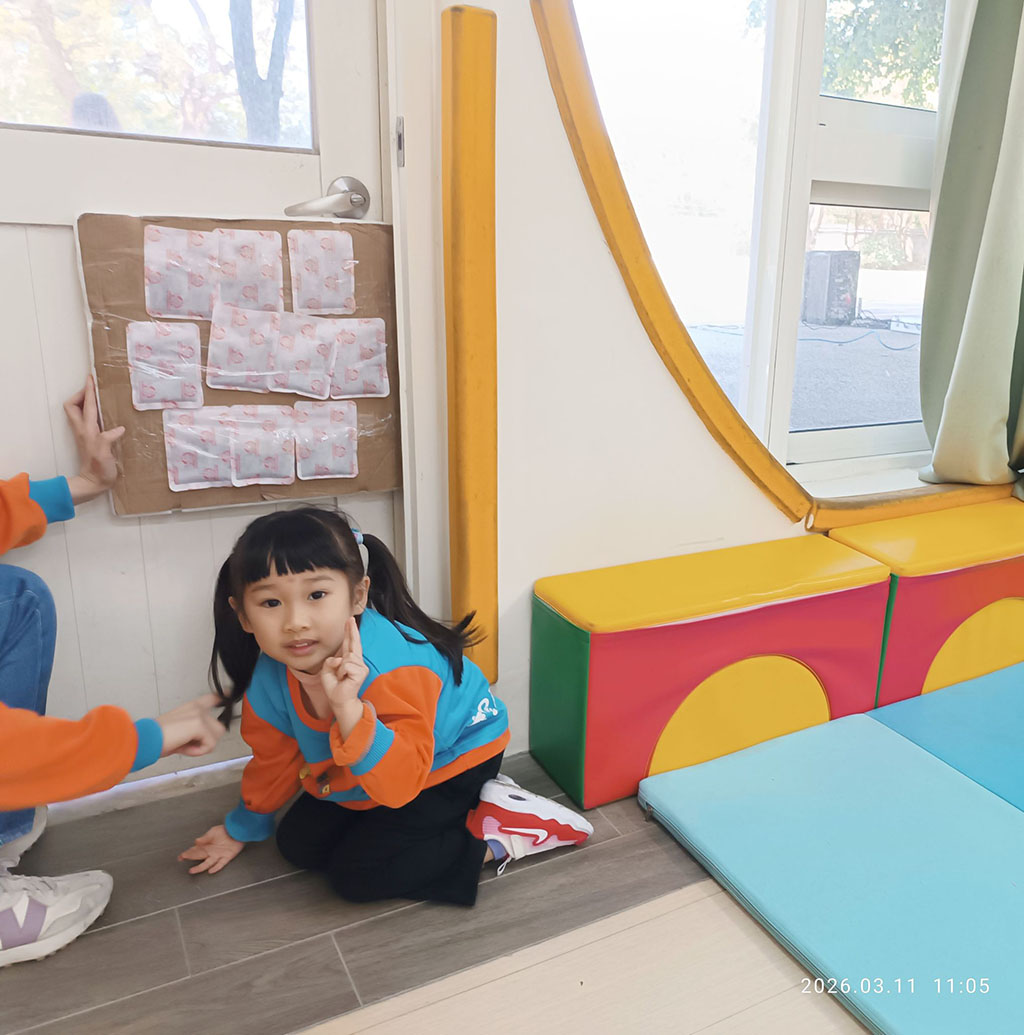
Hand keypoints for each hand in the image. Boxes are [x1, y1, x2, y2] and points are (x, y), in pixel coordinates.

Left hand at [63, 375, 125, 503]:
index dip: (88, 390)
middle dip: (81, 394)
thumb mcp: (105, 454)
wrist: (93, 483)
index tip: (91, 378)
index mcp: (88, 430)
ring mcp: (85, 434)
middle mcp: (83, 429)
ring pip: (78, 412)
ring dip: (85, 402)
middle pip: (73, 405)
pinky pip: (87, 420)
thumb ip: (109, 438)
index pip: (86, 405)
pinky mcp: (89, 439)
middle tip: (93, 388)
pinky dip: (92, 412)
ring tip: (98, 397)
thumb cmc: (100, 470)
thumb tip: (119, 428)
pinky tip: (104, 415)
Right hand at [156, 694, 225, 757]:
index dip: (223, 697)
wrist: (146, 739)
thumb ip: (194, 730)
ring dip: (202, 746)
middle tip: (188, 743)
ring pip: (216, 737)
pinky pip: (209, 745)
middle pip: (220, 728)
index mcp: (192, 707)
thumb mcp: (178, 730)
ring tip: (185, 745)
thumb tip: (204, 740)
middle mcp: (197, 708)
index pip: (213, 698)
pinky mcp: (199, 725)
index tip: (229, 694)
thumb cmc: (156, 738)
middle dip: (207, 741)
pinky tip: (184, 747)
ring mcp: (199, 715)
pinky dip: (197, 751)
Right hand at [178, 825, 243, 874]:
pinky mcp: (227, 857)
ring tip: (192, 871)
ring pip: (207, 863)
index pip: (195, 850)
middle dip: (190, 858)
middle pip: (198, 856)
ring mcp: (218, 855)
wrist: (237, 830)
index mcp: (207, 845)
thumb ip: (205, 838)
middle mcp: (211, 852)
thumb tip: (196, 841)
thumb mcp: (213, 832)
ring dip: (199, 868)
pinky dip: (216, 868)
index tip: (181, 856)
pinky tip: (211, 871)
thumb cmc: (225, 830)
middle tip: (182, 860)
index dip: (187, 853)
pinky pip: (221, 864)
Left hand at [321, 617, 368, 709]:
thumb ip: (330, 661)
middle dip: (352, 630)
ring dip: (338, 668)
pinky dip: (341, 672)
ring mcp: (361, 666)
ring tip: (341, 677)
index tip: (350, 620)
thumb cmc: (335, 687)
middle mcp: (357, 661)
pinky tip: (344, 679)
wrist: (339, 700)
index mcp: (349, 660)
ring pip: (346, 657)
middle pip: (353, 643)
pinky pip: (346, 665)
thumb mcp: (327, 671)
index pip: (350, 643)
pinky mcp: (361, 672)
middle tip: (350, 618)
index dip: (350, 632)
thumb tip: (339, 659)